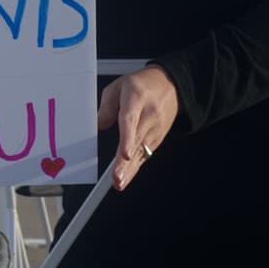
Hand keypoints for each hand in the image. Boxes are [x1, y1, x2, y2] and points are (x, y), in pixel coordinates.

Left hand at [97, 65, 178, 190]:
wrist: (169, 85)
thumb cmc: (142, 85)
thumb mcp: (118, 86)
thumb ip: (106, 106)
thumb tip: (98, 124)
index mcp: (136, 99)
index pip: (131, 121)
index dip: (127, 139)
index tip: (124, 154)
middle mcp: (148, 116)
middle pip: (136, 142)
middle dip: (126, 163)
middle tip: (117, 178)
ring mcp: (155, 129)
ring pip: (142, 152)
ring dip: (131, 170)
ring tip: (120, 182)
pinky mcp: (157, 138)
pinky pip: (146, 154)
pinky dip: (136, 167)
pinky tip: (127, 177)